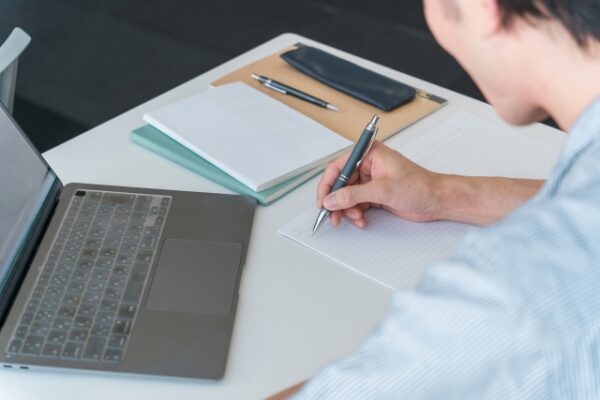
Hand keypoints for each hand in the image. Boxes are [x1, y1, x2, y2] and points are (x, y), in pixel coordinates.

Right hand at [317, 141, 442, 227]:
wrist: (437, 200)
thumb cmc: (419, 186)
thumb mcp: (382, 190)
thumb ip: (353, 195)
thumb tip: (332, 199)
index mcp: (369, 154)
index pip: (339, 167)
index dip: (328, 185)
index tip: (323, 200)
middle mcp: (368, 165)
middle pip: (341, 184)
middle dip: (338, 202)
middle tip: (334, 216)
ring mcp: (371, 180)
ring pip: (348, 196)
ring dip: (348, 210)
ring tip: (355, 218)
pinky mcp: (375, 193)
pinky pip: (357, 203)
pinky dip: (356, 213)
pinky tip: (361, 219)